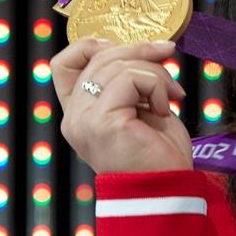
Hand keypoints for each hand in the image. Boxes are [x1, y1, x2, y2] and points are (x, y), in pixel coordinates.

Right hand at [51, 38, 192, 173]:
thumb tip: (150, 45)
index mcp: (79, 113)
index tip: (132, 51)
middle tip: (169, 55)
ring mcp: (84, 121)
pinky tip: (162, 109)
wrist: (169, 190)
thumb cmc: (159, 153)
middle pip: (98, 57)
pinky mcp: (103, 123)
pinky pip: (130, 79)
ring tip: (171, 95)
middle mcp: (74, 117)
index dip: (95, 45)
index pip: (64, 62)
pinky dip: (155, 85)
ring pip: (116, 65)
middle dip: (141, 50)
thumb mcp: (142, 106)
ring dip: (155, 73)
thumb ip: (131, 80)